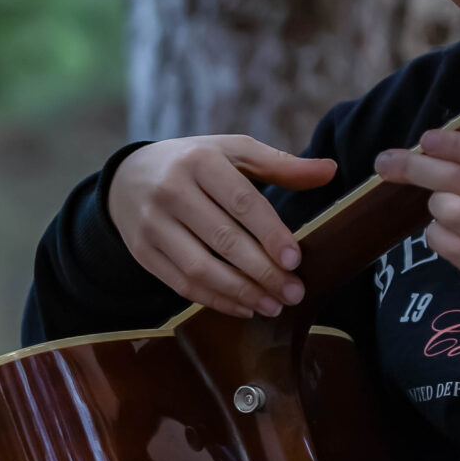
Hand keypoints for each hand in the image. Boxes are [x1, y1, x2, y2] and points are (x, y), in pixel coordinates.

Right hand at [106, 136, 337, 318]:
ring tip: (272, 306)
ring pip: (200, 268)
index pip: (242, 201)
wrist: (129, 177)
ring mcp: (152, 224)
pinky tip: (243, 307)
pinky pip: (181, 284)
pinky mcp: (142, 252)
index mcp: (200, 161)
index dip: (270, 234)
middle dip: (263, 271)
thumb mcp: (233, 152)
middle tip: (294, 292)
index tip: (296, 260)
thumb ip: (280, 164)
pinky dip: (215, 300)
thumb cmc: (195, 163)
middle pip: (223, 239)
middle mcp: (171, 191)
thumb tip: (330, 171)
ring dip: (240, 293)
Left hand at [373, 130, 459, 340]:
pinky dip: (435, 235)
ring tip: (442, 207)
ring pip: (447, 210)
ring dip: (433, 206)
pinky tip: (445, 234)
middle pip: (459, 179)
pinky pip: (443, 243)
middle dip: (416, 167)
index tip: (427, 138)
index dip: (456, 143)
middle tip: (386, 162)